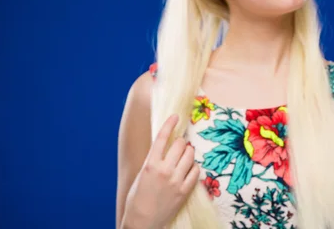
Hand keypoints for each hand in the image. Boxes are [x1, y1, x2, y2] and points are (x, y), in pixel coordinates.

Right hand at [122, 114, 199, 228]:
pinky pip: (195, 171)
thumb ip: (154, 159)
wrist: (142, 222)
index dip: (170, 123)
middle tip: (180, 145)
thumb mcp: (142, 174)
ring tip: (184, 157)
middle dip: (181, 142)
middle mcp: (164, 170)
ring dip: (188, 153)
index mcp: (150, 164)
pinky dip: (193, 167)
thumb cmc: (138, 198)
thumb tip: (165, 144)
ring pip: (190, 155)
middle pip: (180, 144)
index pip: (162, 137)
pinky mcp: (184, 190)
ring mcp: (176, 180)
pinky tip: (188, 169)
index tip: (176, 116)